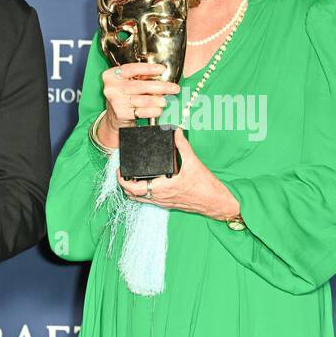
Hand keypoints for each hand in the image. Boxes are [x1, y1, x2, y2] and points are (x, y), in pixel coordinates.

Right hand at [98, 63, 180, 147]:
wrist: (114, 115)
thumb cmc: (124, 95)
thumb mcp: (127, 82)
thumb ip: (140, 77)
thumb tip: (162, 76)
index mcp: (112, 75)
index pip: (131, 69)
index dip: (148, 68)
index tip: (162, 69)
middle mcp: (112, 88)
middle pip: (140, 85)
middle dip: (160, 87)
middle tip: (173, 88)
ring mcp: (116, 101)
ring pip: (143, 100)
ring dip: (158, 100)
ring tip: (166, 100)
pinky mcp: (121, 114)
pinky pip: (142, 112)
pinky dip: (153, 110)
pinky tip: (159, 109)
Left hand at [117, 127, 238, 219]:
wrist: (215, 202)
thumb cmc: (205, 187)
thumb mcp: (193, 162)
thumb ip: (183, 146)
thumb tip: (176, 132)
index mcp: (162, 188)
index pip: (134, 189)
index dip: (122, 180)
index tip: (119, 170)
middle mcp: (160, 198)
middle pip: (132, 196)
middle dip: (124, 184)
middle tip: (123, 172)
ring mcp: (164, 203)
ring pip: (140, 200)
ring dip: (132, 190)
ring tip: (132, 177)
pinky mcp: (168, 204)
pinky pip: (149, 200)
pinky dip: (143, 193)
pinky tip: (147, 182)